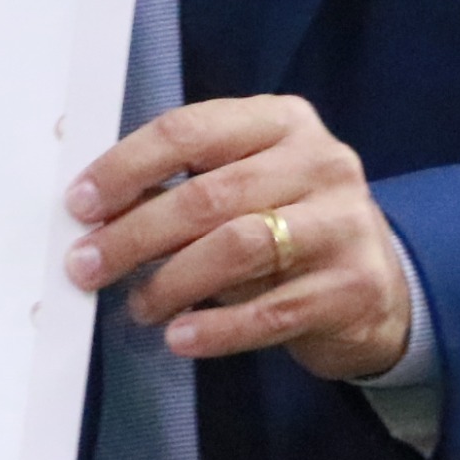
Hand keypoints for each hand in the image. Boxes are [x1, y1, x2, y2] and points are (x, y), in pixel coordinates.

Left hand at [62, 94, 414, 381]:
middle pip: (210, 194)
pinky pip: (274, 311)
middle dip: (136, 233)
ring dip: (173, 281)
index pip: (189, 130)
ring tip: (138, 307)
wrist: (380, 288)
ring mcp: (344, 224)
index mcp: (281, 121)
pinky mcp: (354, 287)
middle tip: (87, 266)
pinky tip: (182, 337)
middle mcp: (320, 162)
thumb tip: (88, 204)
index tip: (80, 205)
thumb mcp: (244, 188)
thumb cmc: (289, 225)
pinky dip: (219, 328)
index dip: (126, 167)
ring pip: (240, 247)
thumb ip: (178, 186)